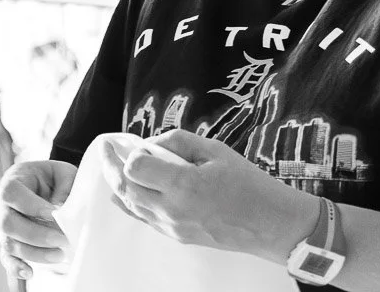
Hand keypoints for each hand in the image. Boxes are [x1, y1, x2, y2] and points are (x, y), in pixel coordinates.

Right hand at [0, 159, 77, 280]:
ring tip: (60, 254)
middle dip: (36, 235)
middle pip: (7, 223)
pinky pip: (6, 258)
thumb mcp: (64, 174)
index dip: (30, 205)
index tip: (54, 214)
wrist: (51, 185)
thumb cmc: (56, 178)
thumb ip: (64, 188)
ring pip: (9, 243)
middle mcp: (4, 204)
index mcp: (14, 180)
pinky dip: (16, 267)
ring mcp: (4, 225)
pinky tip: (30, 272)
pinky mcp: (10, 242)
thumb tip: (62, 211)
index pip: (11, 192)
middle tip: (62, 239)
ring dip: (34, 253)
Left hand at [102, 129, 316, 260]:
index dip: (132, 153)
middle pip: (125, 188)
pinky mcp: (177, 237)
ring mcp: (173, 227)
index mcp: (184, 185)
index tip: (137, 144)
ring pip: (130, 205)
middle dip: (111, 166)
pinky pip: (143, 219)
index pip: (135, 169)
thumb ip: (177, 142)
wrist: (272, 225)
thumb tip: (150, 144)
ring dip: (117, 184)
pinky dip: (128, 203)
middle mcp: (173, 210)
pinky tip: (120, 193)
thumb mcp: (215, 150)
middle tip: (106, 149)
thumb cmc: (249, 183)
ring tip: (113, 165)